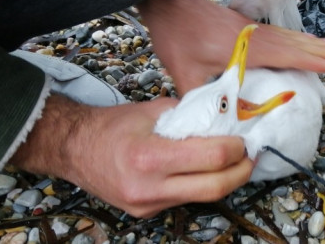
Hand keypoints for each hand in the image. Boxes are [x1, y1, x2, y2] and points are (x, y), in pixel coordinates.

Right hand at [10, 95, 252, 216]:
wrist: (74, 150)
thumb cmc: (111, 126)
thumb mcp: (153, 111)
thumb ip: (190, 115)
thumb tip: (225, 116)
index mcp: (150, 156)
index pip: (212, 157)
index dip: (237, 148)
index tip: (245, 138)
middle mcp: (149, 188)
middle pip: (215, 187)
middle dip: (242, 171)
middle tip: (251, 156)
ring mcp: (148, 205)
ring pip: (203, 197)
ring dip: (225, 179)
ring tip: (234, 161)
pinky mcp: (147, 213)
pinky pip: (185, 200)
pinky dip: (201, 185)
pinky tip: (206, 171)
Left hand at [137, 0, 324, 94]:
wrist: (169, 2)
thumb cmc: (177, 35)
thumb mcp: (184, 72)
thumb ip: (200, 97)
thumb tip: (215, 121)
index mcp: (243, 49)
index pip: (284, 55)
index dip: (308, 60)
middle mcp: (252, 37)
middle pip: (291, 43)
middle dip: (317, 51)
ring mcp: (249, 29)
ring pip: (285, 36)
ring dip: (309, 42)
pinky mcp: (243, 25)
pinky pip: (276, 33)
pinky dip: (293, 37)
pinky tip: (300, 40)